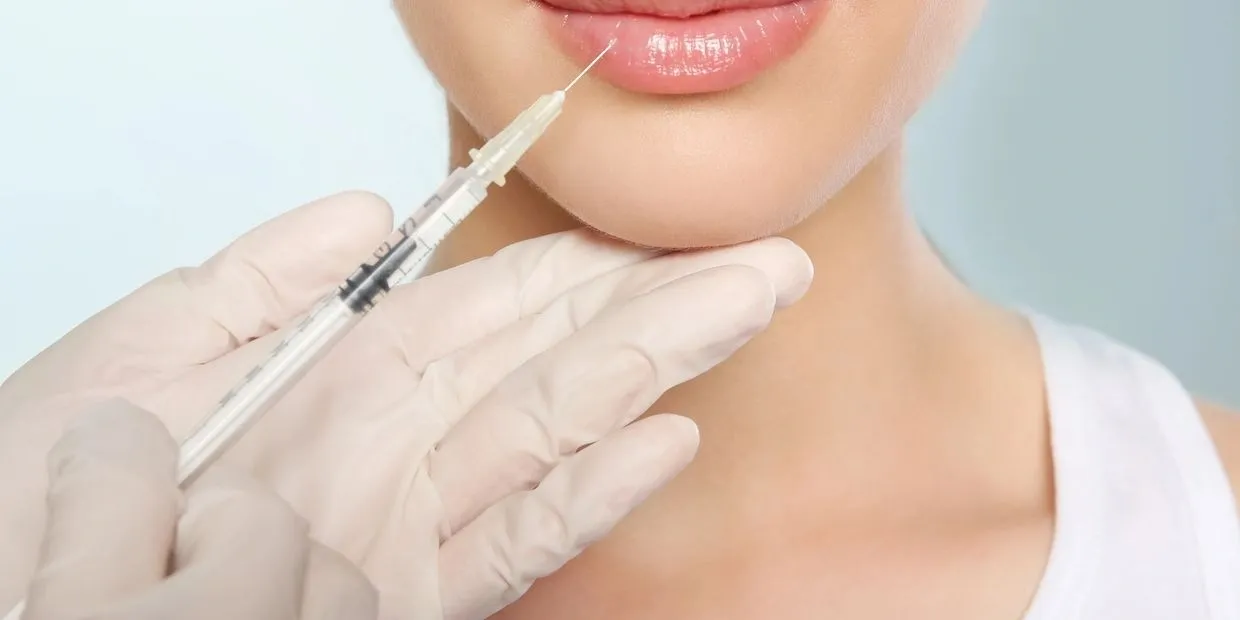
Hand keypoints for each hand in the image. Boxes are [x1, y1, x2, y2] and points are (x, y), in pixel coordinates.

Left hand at [0, 192, 812, 617]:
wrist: (12, 595)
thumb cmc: (47, 491)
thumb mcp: (146, 348)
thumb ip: (262, 278)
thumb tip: (368, 207)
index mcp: (344, 374)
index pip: (494, 304)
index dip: (585, 265)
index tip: (662, 228)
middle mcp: (397, 442)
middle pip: (554, 360)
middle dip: (663, 306)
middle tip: (764, 261)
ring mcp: (408, 521)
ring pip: (558, 429)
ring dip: (659, 369)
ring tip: (744, 311)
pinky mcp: (401, 601)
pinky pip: (515, 540)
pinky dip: (592, 493)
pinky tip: (663, 441)